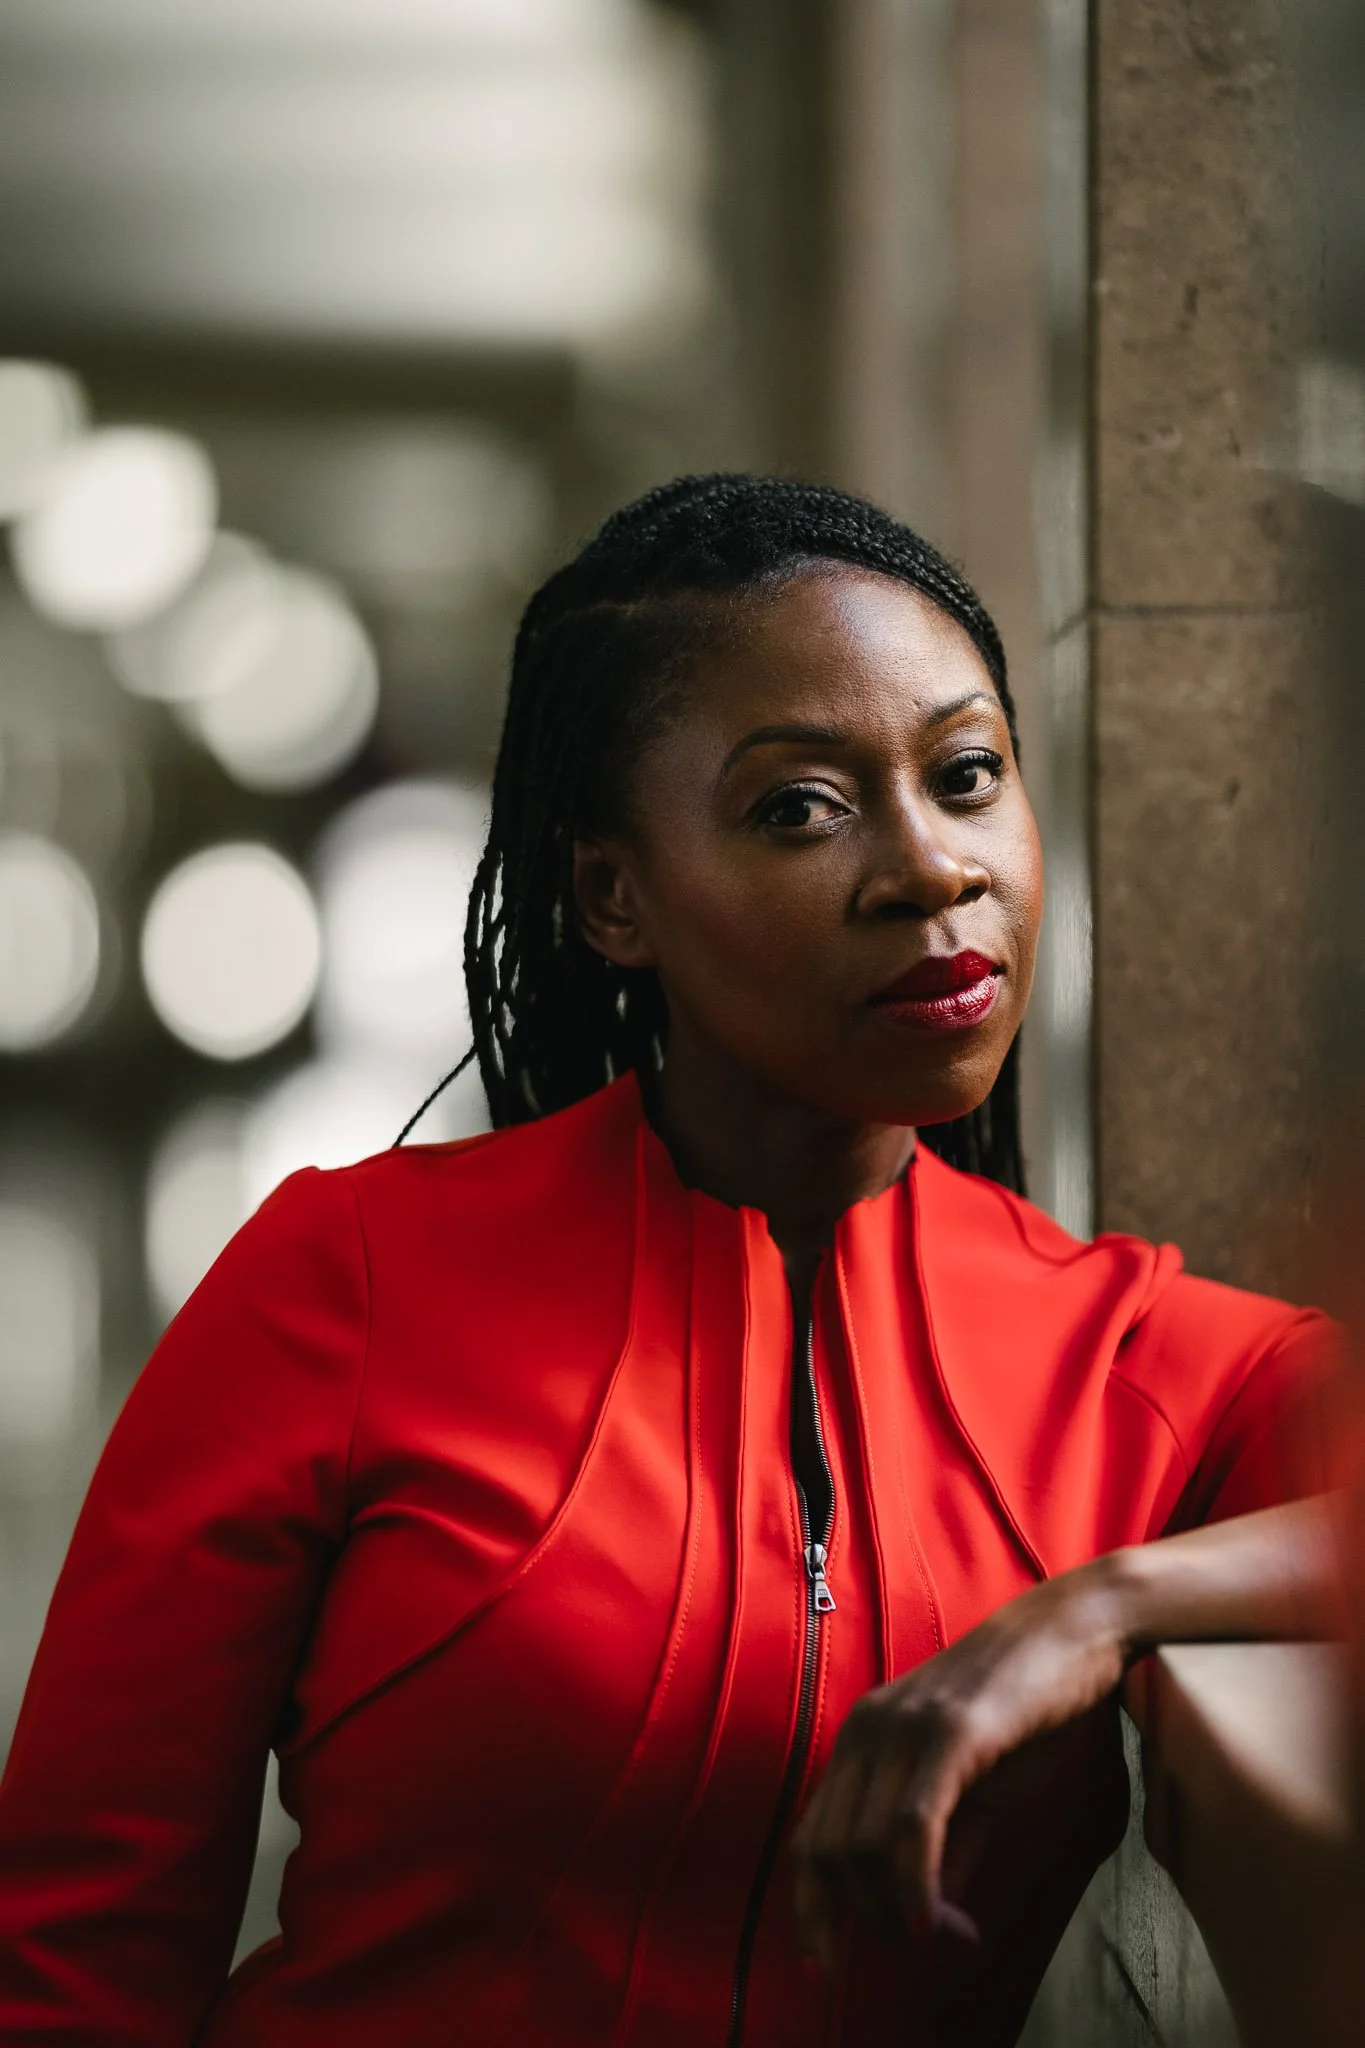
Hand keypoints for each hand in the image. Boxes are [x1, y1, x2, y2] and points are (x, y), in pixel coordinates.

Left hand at [791, 1561, 1129, 1966]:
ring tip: (952, 1936)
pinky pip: (910, 1828)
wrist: (1075, 1628)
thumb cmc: (1029, 1704)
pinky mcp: (950, 1731)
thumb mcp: (978, 1785)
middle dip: (864, 1923)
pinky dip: (916, 1890)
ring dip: (900, 1917)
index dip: (811, 1909)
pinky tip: (939, 1927)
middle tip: (922, 1947)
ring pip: (862, 1850)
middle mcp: (867, 1729)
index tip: (825, 1965)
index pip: (810, 1838)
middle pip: (826, 1853)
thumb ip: (946, 1848)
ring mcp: (904, 1726)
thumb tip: (927, 1923)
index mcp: (863, 1737)